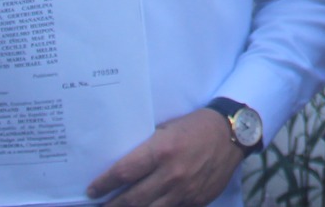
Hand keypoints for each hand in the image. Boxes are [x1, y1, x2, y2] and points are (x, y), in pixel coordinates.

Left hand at [87, 108, 243, 206]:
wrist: (232, 133)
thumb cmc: (196, 126)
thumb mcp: (167, 128)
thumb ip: (147, 147)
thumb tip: (124, 162)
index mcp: (162, 150)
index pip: (124, 173)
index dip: (104, 184)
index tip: (92, 191)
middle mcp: (172, 173)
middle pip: (132, 199)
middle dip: (112, 205)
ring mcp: (185, 190)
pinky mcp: (197, 200)